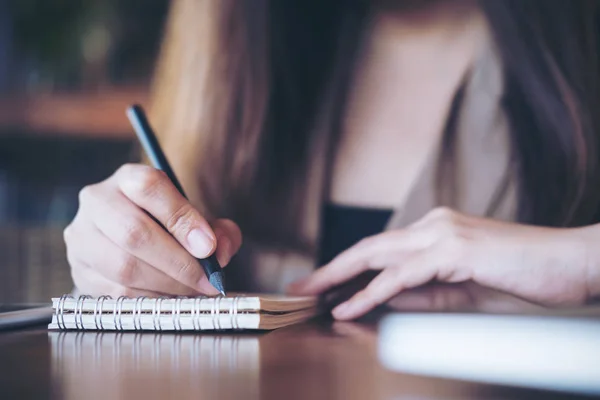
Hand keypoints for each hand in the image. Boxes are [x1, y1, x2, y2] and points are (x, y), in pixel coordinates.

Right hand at [64, 163, 241, 296]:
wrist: (126, 241)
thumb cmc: (168, 227)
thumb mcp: (195, 219)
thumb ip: (218, 231)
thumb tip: (221, 250)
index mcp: (128, 178)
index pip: (150, 188)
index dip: (182, 219)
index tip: (209, 247)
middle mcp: (97, 201)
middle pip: (134, 233)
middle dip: (179, 262)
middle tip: (206, 279)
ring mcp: (81, 236)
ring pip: (123, 267)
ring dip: (166, 285)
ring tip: (192, 289)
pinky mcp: (79, 269)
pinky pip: (116, 292)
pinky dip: (150, 299)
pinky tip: (170, 297)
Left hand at [288, 207, 593, 319]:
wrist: (574, 263)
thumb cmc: (527, 279)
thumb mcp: (465, 292)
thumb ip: (426, 293)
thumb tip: (387, 300)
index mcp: (437, 230)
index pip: (382, 248)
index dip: (348, 265)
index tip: (321, 282)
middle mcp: (435, 224)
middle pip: (369, 247)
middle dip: (330, 267)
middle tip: (298, 286)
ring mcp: (444, 233)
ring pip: (378, 256)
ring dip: (338, 276)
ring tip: (309, 294)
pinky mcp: (455, 249)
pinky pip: (402, 275)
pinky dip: (371, 292)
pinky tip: (348, 304)